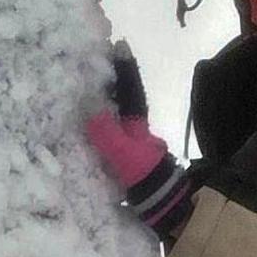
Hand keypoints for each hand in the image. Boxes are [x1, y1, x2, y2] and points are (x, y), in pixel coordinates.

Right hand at [84, 47, 190, 236]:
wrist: (164, 211)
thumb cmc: (145, 181)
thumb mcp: (125, 158)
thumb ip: (108, 136)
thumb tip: (92, 112)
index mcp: (137, 127)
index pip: (130, 93)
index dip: (125, 70)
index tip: (120, 45)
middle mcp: (137, 134)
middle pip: (126, 103)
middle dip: (115, 84)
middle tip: (101, 63)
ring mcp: (134, 149)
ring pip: (120, 121)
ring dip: (108, 105)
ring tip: (91, 91)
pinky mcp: (128, 164)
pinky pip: (112, 139)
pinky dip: (103, 129)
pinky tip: (93, 128)